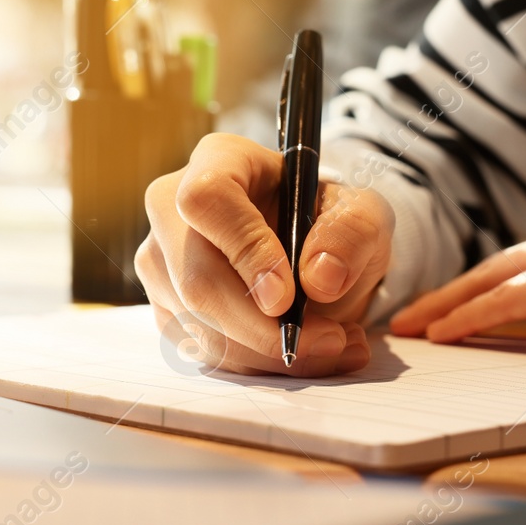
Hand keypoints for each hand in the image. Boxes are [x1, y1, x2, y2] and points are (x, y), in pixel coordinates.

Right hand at [136, 133, 393, 375]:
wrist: (315, 252)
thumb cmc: (330, 221)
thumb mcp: (364, 214)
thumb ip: (353, 233)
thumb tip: (320, 277)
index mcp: (220, 161)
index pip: (208, 199)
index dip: (245, 251)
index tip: (287, 297)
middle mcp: (173, 207)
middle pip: (195, 277)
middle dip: (264, 328)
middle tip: (331, 340)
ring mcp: (161, 261)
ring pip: (198, 324)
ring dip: (270, 352)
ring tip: (335, 344)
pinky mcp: (166, 308)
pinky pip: (202, 351)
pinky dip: (258, 364)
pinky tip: (304, 352)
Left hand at [389, 210, 525, 356]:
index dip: (483, 289)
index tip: (449, 312)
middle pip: (500, 264)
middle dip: (451, 292)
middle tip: (412, 317)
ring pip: (499, 276)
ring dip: (451, 303)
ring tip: (414, 328)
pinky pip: (517, 294)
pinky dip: (478, 313)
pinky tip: (449, 331)